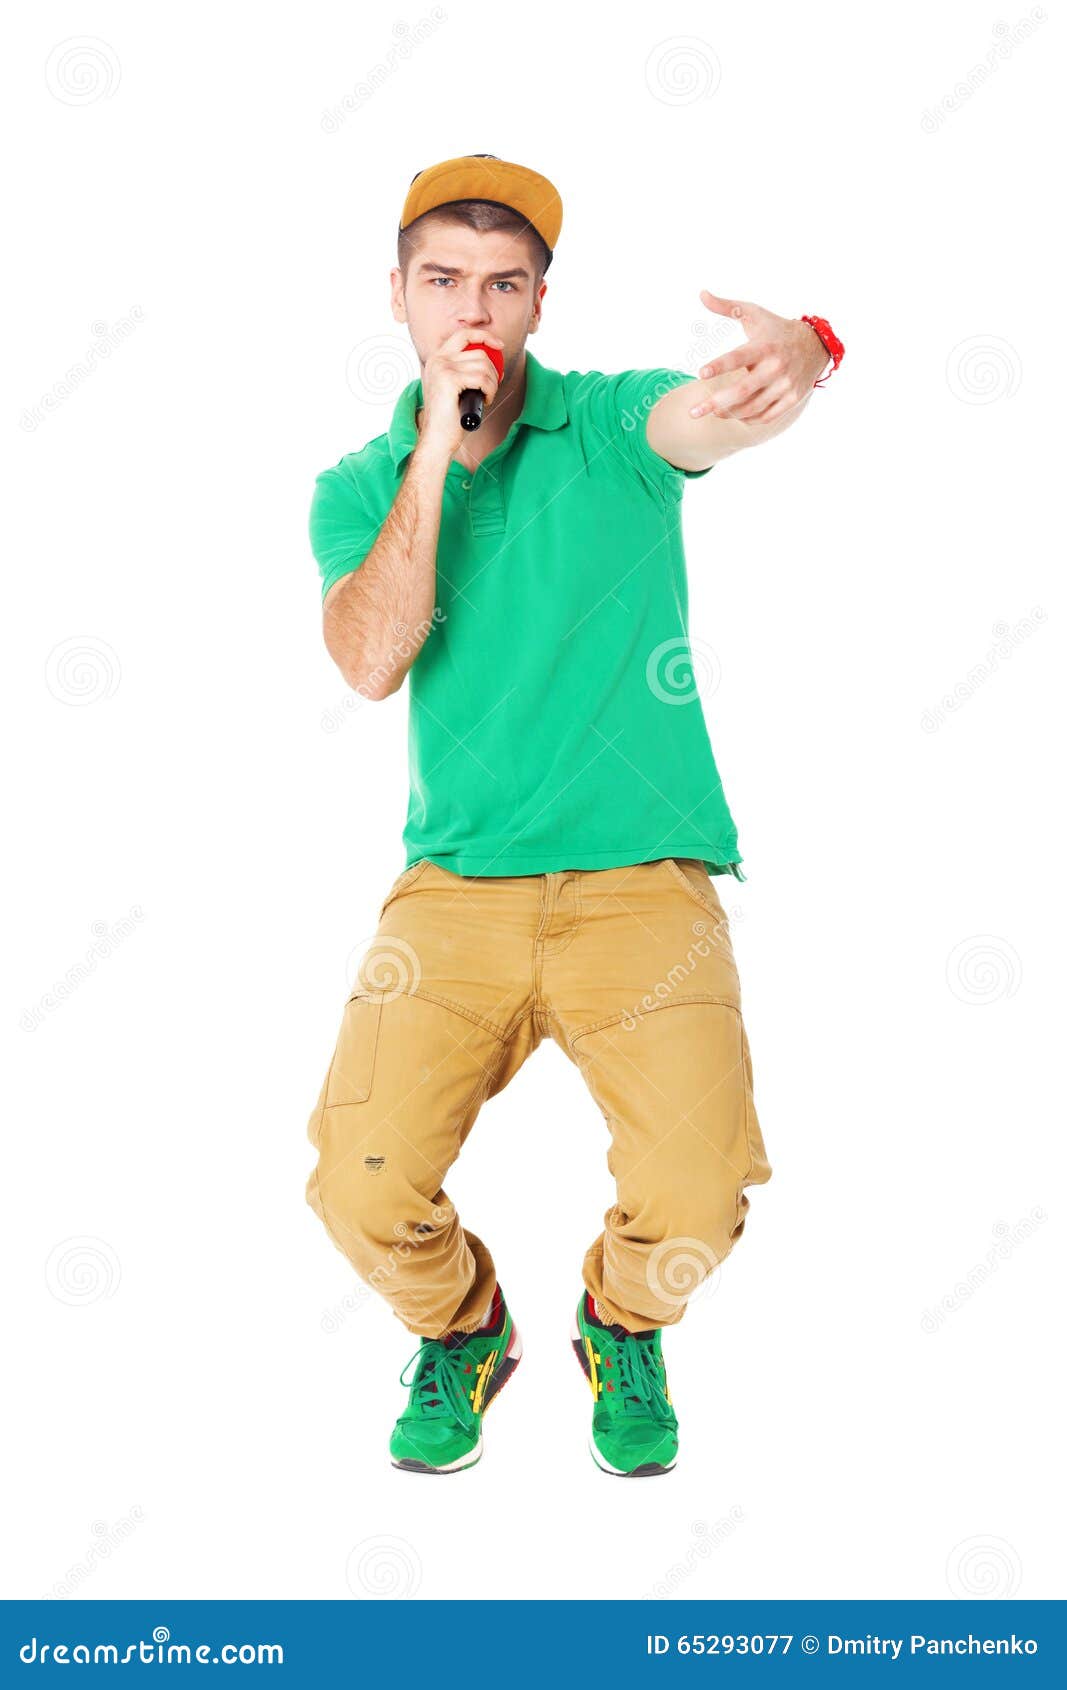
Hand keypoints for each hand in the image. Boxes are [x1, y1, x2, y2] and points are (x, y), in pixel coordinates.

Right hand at [417, 330, 503, 453]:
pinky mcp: (449, 380)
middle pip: (479, 351)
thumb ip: (466, 369)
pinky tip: (485, 401)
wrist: (437, 439)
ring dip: (492, 383)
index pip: (463, 334)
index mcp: (437, 359)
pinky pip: (482, 378)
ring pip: (483, 366)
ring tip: (486, 397)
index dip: (484, 336)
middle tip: (491, 388)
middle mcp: (437, 360)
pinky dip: (490, 390)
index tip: (500, 345)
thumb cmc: (450, 417)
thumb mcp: (457, 387)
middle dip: (493, 370)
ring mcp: (442, 368)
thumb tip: (492, 356)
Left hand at [689, 291, 828, 423]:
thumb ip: (726, 307)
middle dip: (715, 403)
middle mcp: (776, 367)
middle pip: (742, 390)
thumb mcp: (753, 314)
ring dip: (728, 413)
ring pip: (752, 408)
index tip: (700, 373)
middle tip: (693, 412)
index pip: (738, 357)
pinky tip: (734, 415)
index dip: (719, 366)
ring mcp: (785, 385)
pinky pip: (765, 416)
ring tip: (712, 412)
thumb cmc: (775, 329)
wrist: (814, 345)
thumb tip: (702, 294)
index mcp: (764, 346)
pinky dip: (748, 419)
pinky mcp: (792, 399)